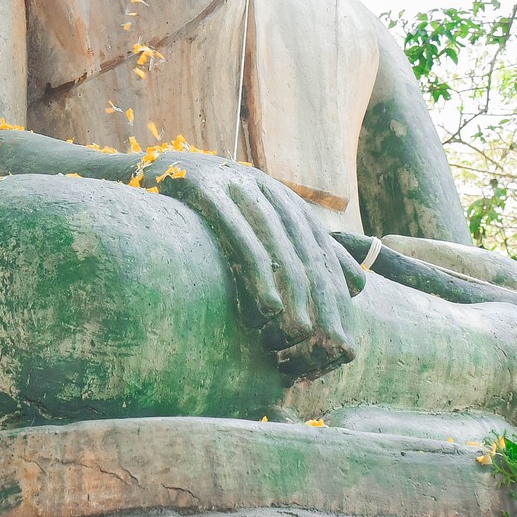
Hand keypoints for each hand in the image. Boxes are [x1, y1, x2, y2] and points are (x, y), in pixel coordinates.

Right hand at [155, 152, 363, 380]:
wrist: (156, 169)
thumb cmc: (213, 209)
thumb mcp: (266, 224)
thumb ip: (309, 250)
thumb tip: (359, 285)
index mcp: (287, 201)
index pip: (323, 253)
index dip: (335, 297)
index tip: (341, 341)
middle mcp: (269, 190)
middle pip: (306, 252)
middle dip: (321, 302)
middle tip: (324, 347)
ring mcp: (238, 187)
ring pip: (278, 247)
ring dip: (294, 294)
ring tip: (299, 335)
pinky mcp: (207, 190)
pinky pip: (239, 236)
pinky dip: (258, 273)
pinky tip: (266, 306)